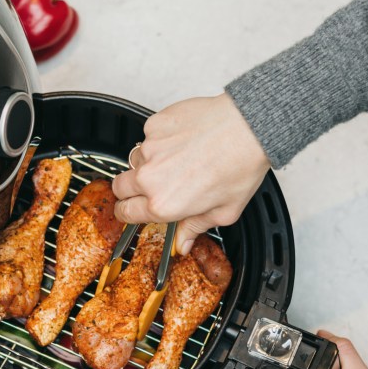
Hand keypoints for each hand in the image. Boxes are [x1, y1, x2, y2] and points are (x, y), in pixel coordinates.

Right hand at [112, 93, 269, 254]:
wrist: (249, 127)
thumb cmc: (240, 166)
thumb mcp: (223, 212)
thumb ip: (195, 228)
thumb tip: (183, 243)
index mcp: (163, 204)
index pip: (125, 213)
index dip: (127, 212)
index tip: (130, 209)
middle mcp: (150, 178)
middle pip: (119, 187)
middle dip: (129, 190)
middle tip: (148, 186)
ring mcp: (150, 149)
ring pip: (134, 160)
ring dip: (147, 163)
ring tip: (174, 160)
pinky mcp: (154, 126)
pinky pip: (148, 136)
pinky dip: (160, 140)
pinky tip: (181, 140)